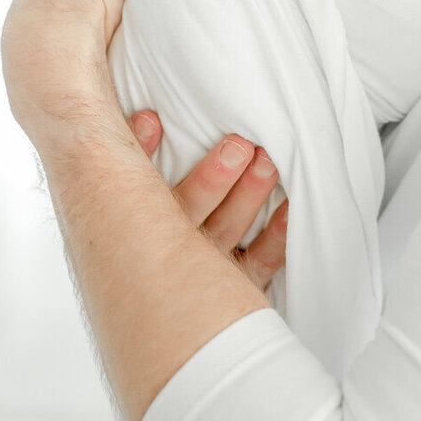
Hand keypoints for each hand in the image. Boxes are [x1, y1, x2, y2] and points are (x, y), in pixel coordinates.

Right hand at [127, 110, 288, 293]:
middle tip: (240, 145)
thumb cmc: (148, 237)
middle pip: (193, 209)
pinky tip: (290, 209)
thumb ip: (136, 159)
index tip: (153, 119)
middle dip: (215, 176)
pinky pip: (258, 264)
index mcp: (140, 224)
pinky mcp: (236, 284)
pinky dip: (276, 238)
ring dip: (249, 195)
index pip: (141, 190)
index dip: (144, 152)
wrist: (162, 304)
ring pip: (227, 230)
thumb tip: (148, 116)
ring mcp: (206, 269)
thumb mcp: (131, 199)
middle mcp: (173, 248)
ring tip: (267, 163)